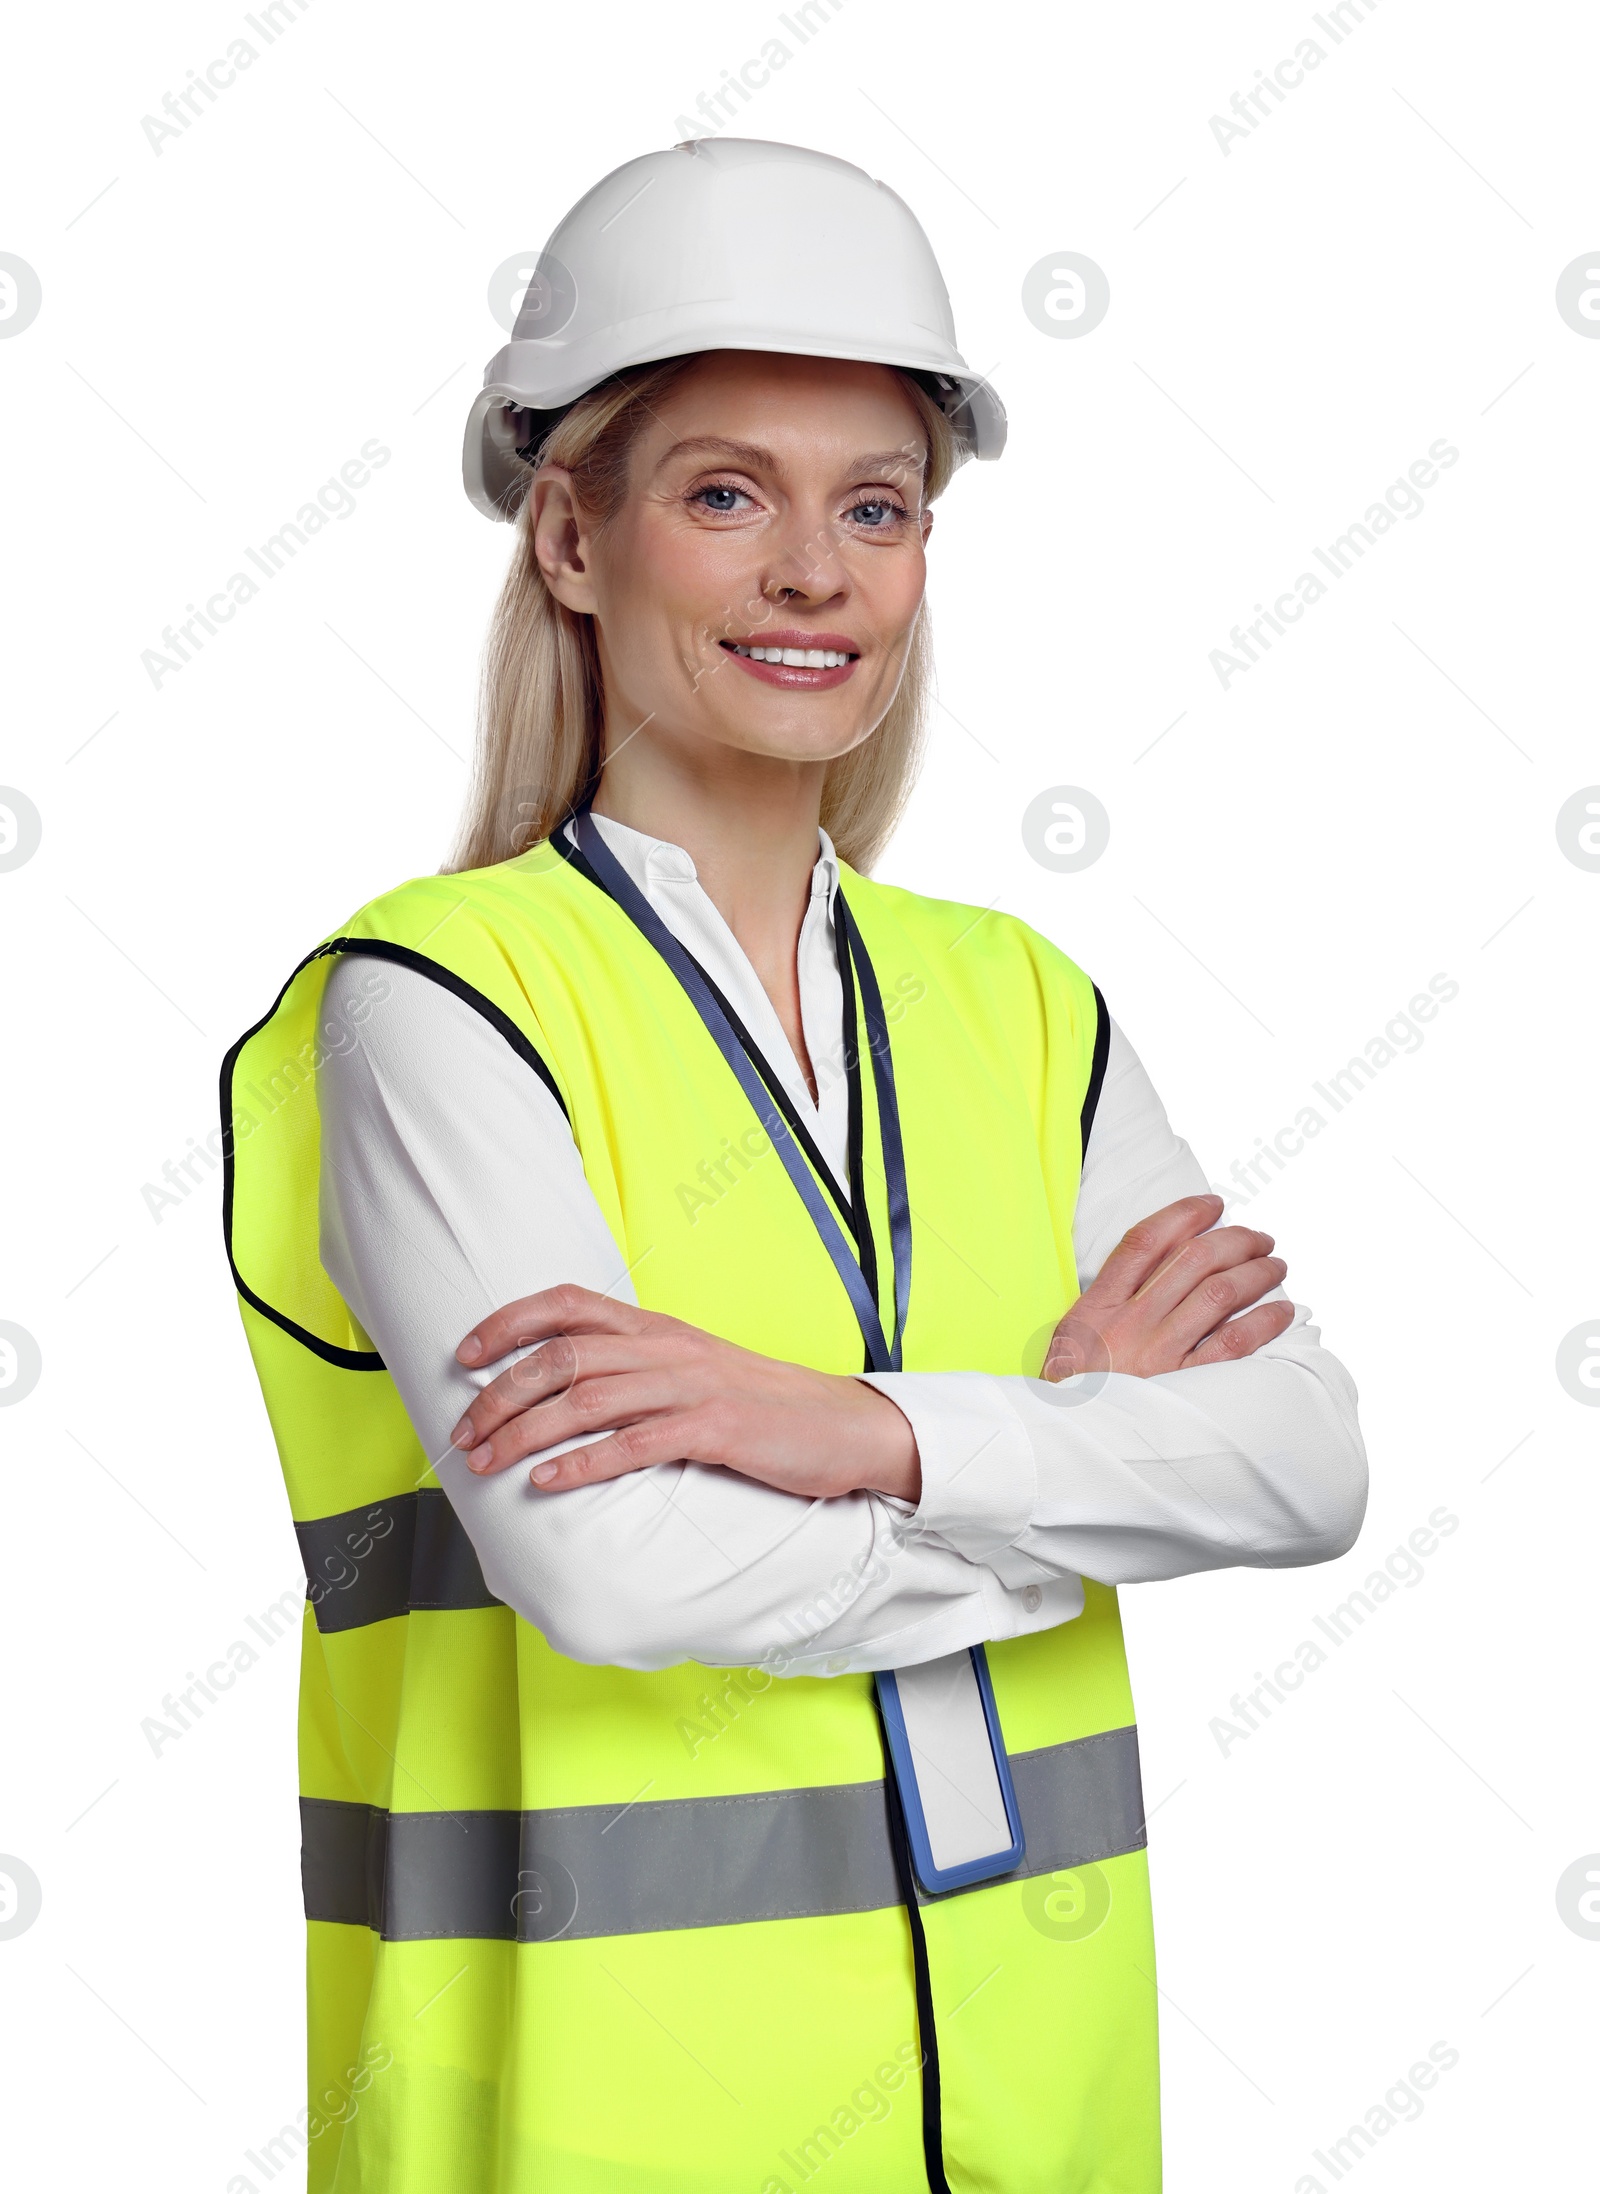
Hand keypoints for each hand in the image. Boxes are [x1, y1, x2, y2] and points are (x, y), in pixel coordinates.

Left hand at [449, 1285, 920, 1500]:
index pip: (568, 1304)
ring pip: (588, 1398)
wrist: (843, 1426)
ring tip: (488, 1462)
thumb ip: (635, 1372)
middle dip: (501, 1394)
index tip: (464, 1354)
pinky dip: (584, 1463)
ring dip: (527, 1432)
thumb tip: (563, 1395)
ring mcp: (692, 1386)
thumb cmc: (761, 1407)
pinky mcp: (716, 1428)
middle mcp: (667, 1348)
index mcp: (658, 1329)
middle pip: (563, 1356)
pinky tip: (549, 1484)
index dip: (509, 1323)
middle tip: (464, 1434)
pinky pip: (636, 1443)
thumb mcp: (693, 1371)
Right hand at [1043, 1193, 1291, 1380]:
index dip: (1184, 1214)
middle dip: (1234, 1239)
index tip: (1212, 1205)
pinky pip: (1235, 1343)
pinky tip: (1280, 1310)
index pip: (1144, 1241)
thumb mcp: (1070, 1339)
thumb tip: (1155, 1269)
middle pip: (1192, 1259)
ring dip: (1256, 1272)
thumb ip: (1105, 1303)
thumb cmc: (1072, 1394)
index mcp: (1098, 1306)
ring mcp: (1159, 1353)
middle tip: (1258, 1238)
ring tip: (1275, 1266)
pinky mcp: (1185, 1386)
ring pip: (1219, 1293)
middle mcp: (1131, 1323)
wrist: (1067, 1445)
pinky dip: (1263, 1320)